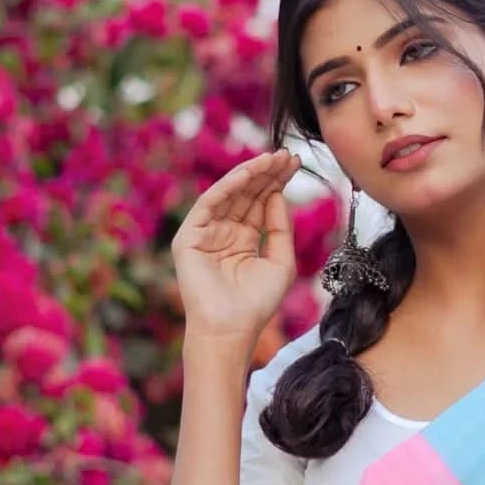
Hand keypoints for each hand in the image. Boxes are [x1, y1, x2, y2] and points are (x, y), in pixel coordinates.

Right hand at [170, 148, 302, 345]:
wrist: (231, 329)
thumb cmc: (256, 304)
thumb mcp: (281, 262)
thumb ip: (280, 228)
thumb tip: (278, 194)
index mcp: (244, 239)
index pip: (261, 203)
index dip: (277, 182)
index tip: (295, 163)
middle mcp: (224, 233)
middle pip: (247, 195)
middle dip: (266, 173)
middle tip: (286, 154)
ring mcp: (205, 233)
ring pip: (229, 195)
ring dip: (249, 174)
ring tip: (271, 159)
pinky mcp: (189, 237)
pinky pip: (209, 204)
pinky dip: (228, 187)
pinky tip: (247, 174)